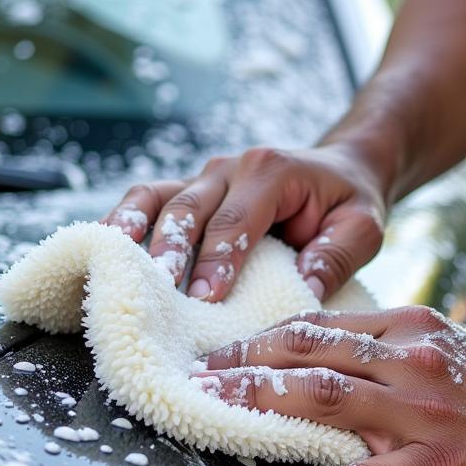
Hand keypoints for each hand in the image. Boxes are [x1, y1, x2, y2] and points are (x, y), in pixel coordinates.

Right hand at [101, 145, 385, 301]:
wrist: (340, 169)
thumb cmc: (349, 202)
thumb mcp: (364, 228)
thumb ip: (337, 255)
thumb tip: (304, 288)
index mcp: (272, 171)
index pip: (239, 219)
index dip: (219, 259)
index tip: (205, 298)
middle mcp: (230, 168)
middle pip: (189, 208)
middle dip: (171, 251)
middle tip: (160, 292)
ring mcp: (204, 176)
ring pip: (157, 197)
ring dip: (132, 231)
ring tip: (110, 264)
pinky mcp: (189, 190)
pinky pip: (149, 200)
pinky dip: (123, 222)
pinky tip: (101, 250)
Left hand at [192, 307, 465, 465]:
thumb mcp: (454, 352)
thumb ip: (396, 351)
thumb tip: (336, 359)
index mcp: (410, 330)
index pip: (316, 326)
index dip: (258, 339)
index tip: (217, 352)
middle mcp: (409, 361)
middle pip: (306, 354)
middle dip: (241, 366)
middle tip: (191, 380)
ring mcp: (422, 413)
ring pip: (323, 401)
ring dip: (259, 409)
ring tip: (208, 420)